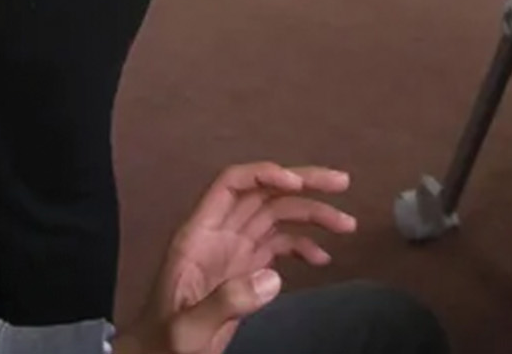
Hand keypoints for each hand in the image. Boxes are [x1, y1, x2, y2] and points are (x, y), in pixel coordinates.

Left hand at [112, 165, 356, 353]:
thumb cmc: (164, 344)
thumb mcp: (188, 330)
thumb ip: (225, 303)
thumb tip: (274, 277)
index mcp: (198, 235)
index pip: (231, 185)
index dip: (264, 175)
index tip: (298, 185)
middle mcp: (218, 234)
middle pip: (262, 194)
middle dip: (302, 183)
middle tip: (342, 182)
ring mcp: (233, 251)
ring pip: (276, 217)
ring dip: (312, 214)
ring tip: (348, 225)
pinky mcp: (245, 271)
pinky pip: (278, 246)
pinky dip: (303, 246)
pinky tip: (322, 259)